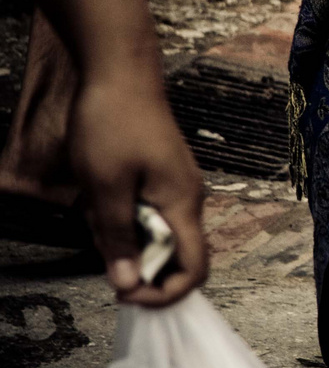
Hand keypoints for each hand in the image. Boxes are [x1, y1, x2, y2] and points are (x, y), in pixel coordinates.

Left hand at [68, 64, 207, 305]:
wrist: (121, 73)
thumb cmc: (113, 124)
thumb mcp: (105, 188)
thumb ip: (118, 239)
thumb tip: (129, 284)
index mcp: (183, 204)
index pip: (195, 268)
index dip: (166, 293)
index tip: (127, 294)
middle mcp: (188, 199)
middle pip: (174, 254)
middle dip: (135, 260)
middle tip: (98, 239)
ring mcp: (177, 186)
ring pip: (156, 233)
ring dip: (124, 234)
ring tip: (94, 207)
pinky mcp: (163, 176)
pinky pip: (149, 212)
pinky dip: (124, 215)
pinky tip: (101, 195)